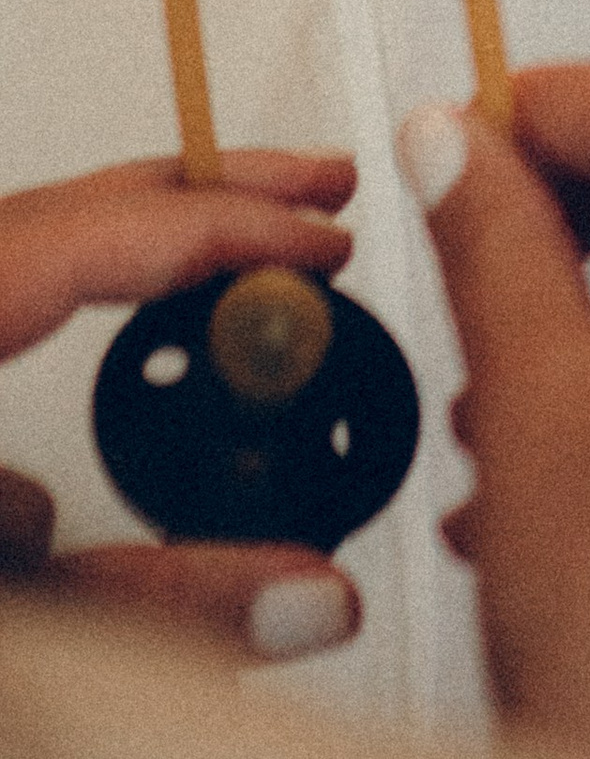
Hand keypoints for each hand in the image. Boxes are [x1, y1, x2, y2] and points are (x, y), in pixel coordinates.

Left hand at [0, 150, 359, 663]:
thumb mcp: (12, 630)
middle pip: (60, 213)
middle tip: (322, 192)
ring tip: (254, 267)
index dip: (224, 226)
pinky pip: (0, 321)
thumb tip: (313, 593)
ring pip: (24, 261)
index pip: (92, 232)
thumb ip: (151, 611)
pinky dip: (60, 316)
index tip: (325, 241)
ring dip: (137, 264)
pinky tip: (121, 396)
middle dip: (203, 198)